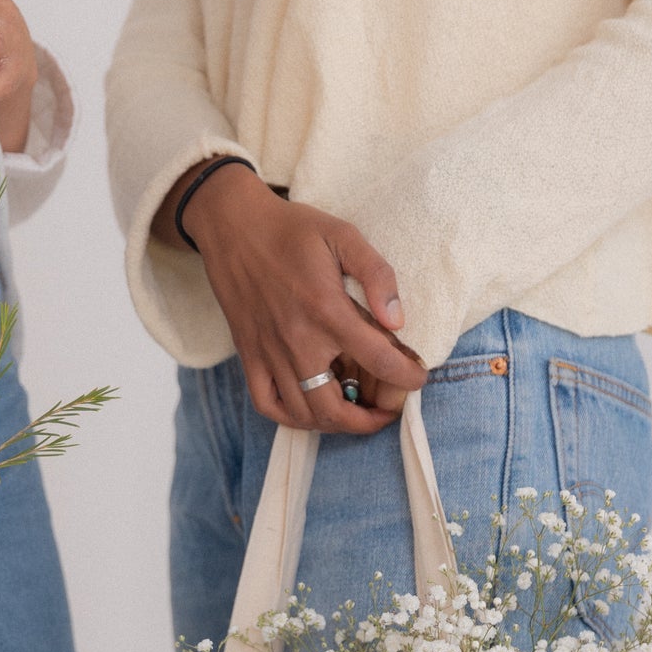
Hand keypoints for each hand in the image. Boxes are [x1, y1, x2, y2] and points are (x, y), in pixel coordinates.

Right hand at [167, 163, 427, 432]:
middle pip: (338, 407)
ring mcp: (270, 354)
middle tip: (387, 410)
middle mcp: (297, 342)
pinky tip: (311, 410)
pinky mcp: (249, 357)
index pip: (380, 361)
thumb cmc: (293, 230)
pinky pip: (268, 404)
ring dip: (335, 424)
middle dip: (370, 419)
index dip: (407, 377)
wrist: (234, 227)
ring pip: (305, 413)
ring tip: (355, 413)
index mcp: (327, 311)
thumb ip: (377, 275)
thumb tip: (398, 320)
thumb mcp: (344, 236)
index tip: (417, 377)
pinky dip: (292, 418)